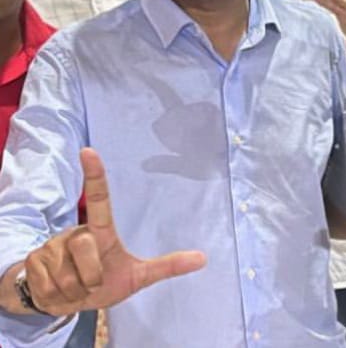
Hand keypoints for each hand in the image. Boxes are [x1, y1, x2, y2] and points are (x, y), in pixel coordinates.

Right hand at [22, 148, 205, 315]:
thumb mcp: (137, 276)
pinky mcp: (32, 264)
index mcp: (99, 231)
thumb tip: (203, 258)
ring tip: (76, 287)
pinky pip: (52, 289)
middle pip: (87, 250)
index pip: (99, 200)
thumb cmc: (104, 282)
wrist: (63, 303)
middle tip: (92, 282)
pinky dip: (60, 299)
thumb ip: (167, 266)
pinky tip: (59, 293)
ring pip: (70, 276)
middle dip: (92, 277)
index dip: (95, 176)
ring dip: (76, 291)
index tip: (89, 150)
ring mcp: (51, 248)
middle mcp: (74, 233)